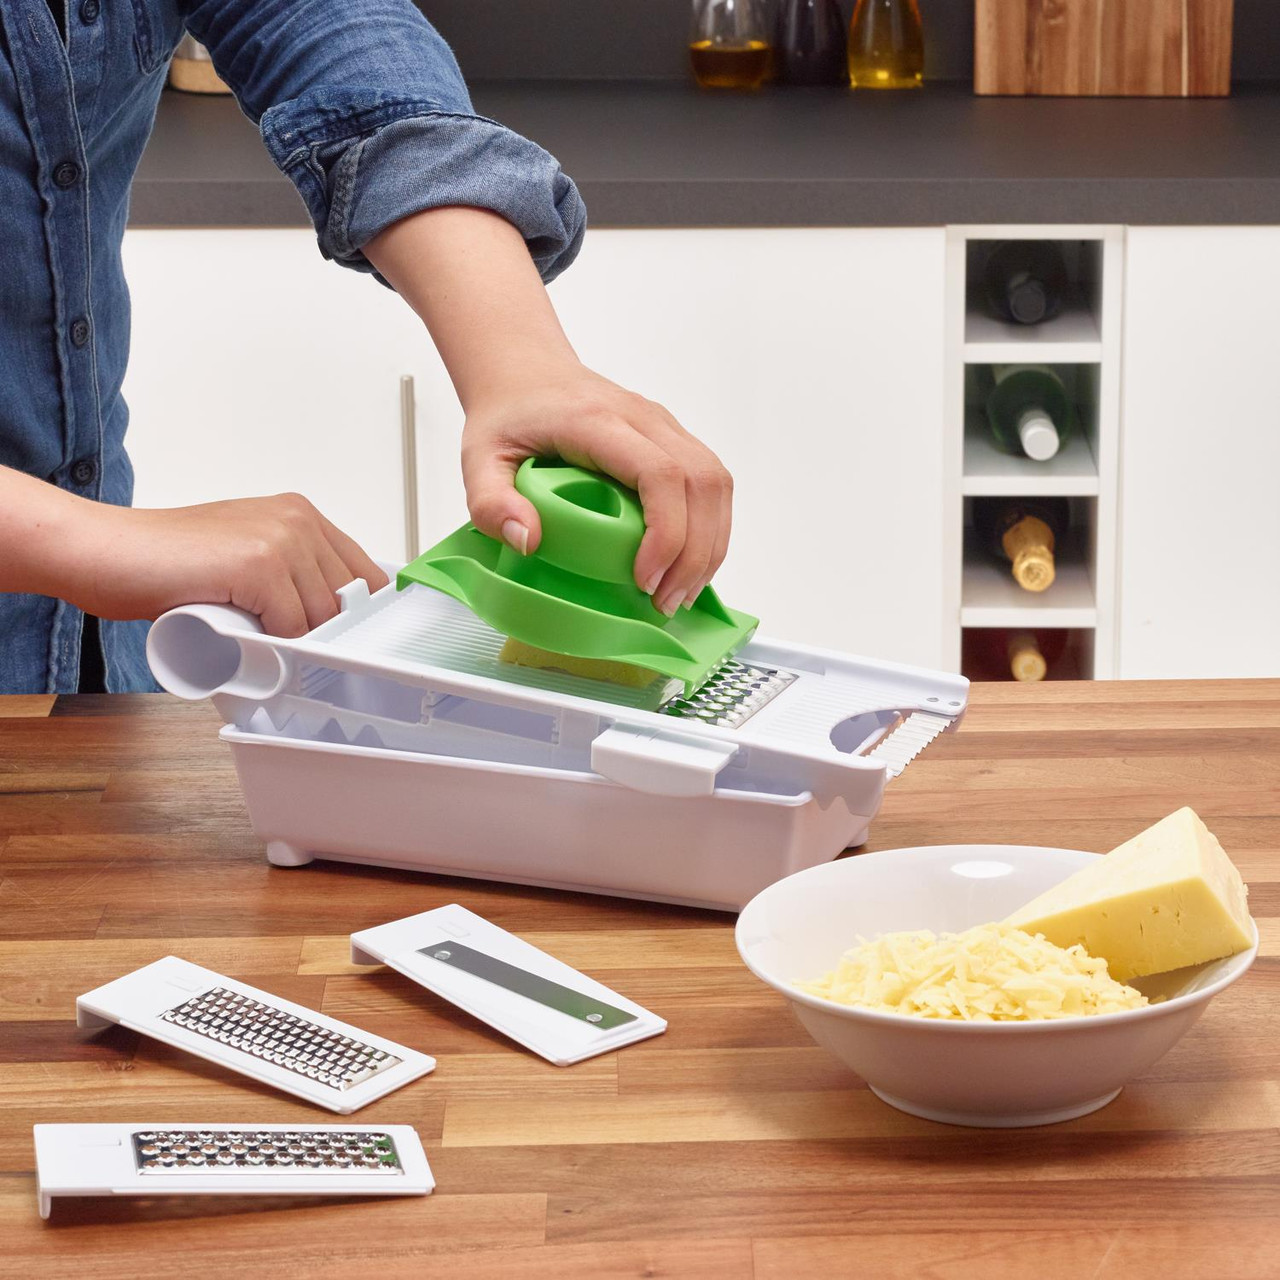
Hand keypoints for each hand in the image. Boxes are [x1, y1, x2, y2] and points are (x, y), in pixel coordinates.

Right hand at [63, 493, 387, 636]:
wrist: (103, 549)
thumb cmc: (164, 561)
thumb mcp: (243, 558)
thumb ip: (288, 578)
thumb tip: (330, 625)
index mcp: (300, 515)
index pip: (366, 576)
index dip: (354, 616)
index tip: (336, 642)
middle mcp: (297, 519)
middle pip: (347, 602)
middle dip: (320, 634)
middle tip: (278, 645)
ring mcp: (281, 538)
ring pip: (321, 619)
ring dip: (292, 640)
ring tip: (250, 632)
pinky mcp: (258, 564)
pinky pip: (291, 627)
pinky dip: (272, 645)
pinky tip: (241, 634)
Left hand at [362, 208, 733, 615]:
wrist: (526, 373)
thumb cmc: (507, 417)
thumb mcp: (478, 460)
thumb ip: (491, 502)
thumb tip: (529, 542)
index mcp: (599, 422)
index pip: (659, 473)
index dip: (666, 533)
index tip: (644, 580)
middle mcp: (644, 418)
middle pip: (702, 482)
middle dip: (694, 553)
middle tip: (666, 603)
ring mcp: (665, 426)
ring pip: (716, 484)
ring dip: (709, 546)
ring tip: (681, 592)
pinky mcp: (674, 439)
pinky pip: (711, 485)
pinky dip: (709, 531)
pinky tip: (688, 566)